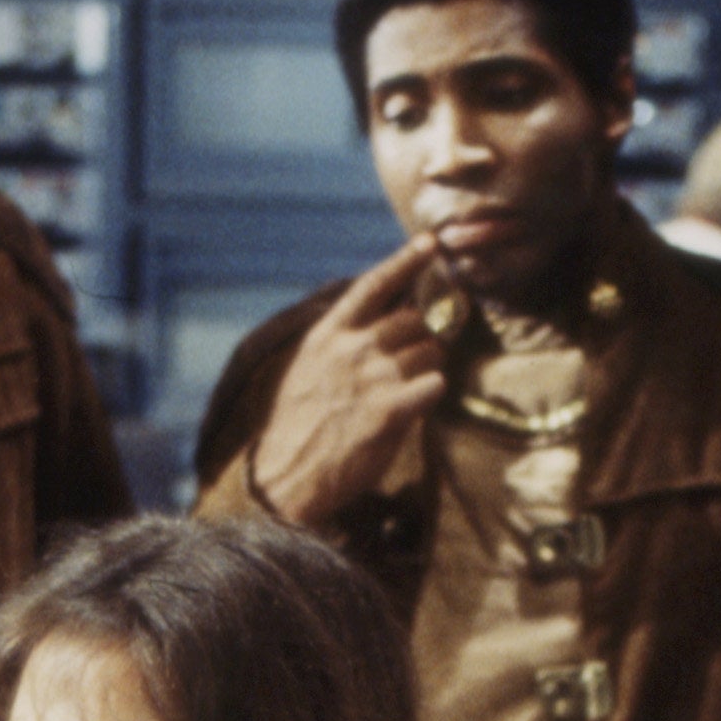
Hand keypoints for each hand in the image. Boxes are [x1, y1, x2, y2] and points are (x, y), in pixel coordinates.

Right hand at [249, 234, 449, 524]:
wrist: (286, 477)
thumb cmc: (299, 427)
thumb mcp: (309, 369)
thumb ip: (342, 344)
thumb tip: (382, 326)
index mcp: (329, 334)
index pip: (374, 286)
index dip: (407, 261)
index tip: (432, 243)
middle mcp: (352, 348)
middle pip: (415, 320)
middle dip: (423, 338)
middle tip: (414, 364)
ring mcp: (372, 377)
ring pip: (430, 351)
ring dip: (428, 368)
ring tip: (406, 393)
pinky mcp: (390, 410)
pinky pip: (434, 384)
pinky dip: (432, 393)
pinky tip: (415, 407)